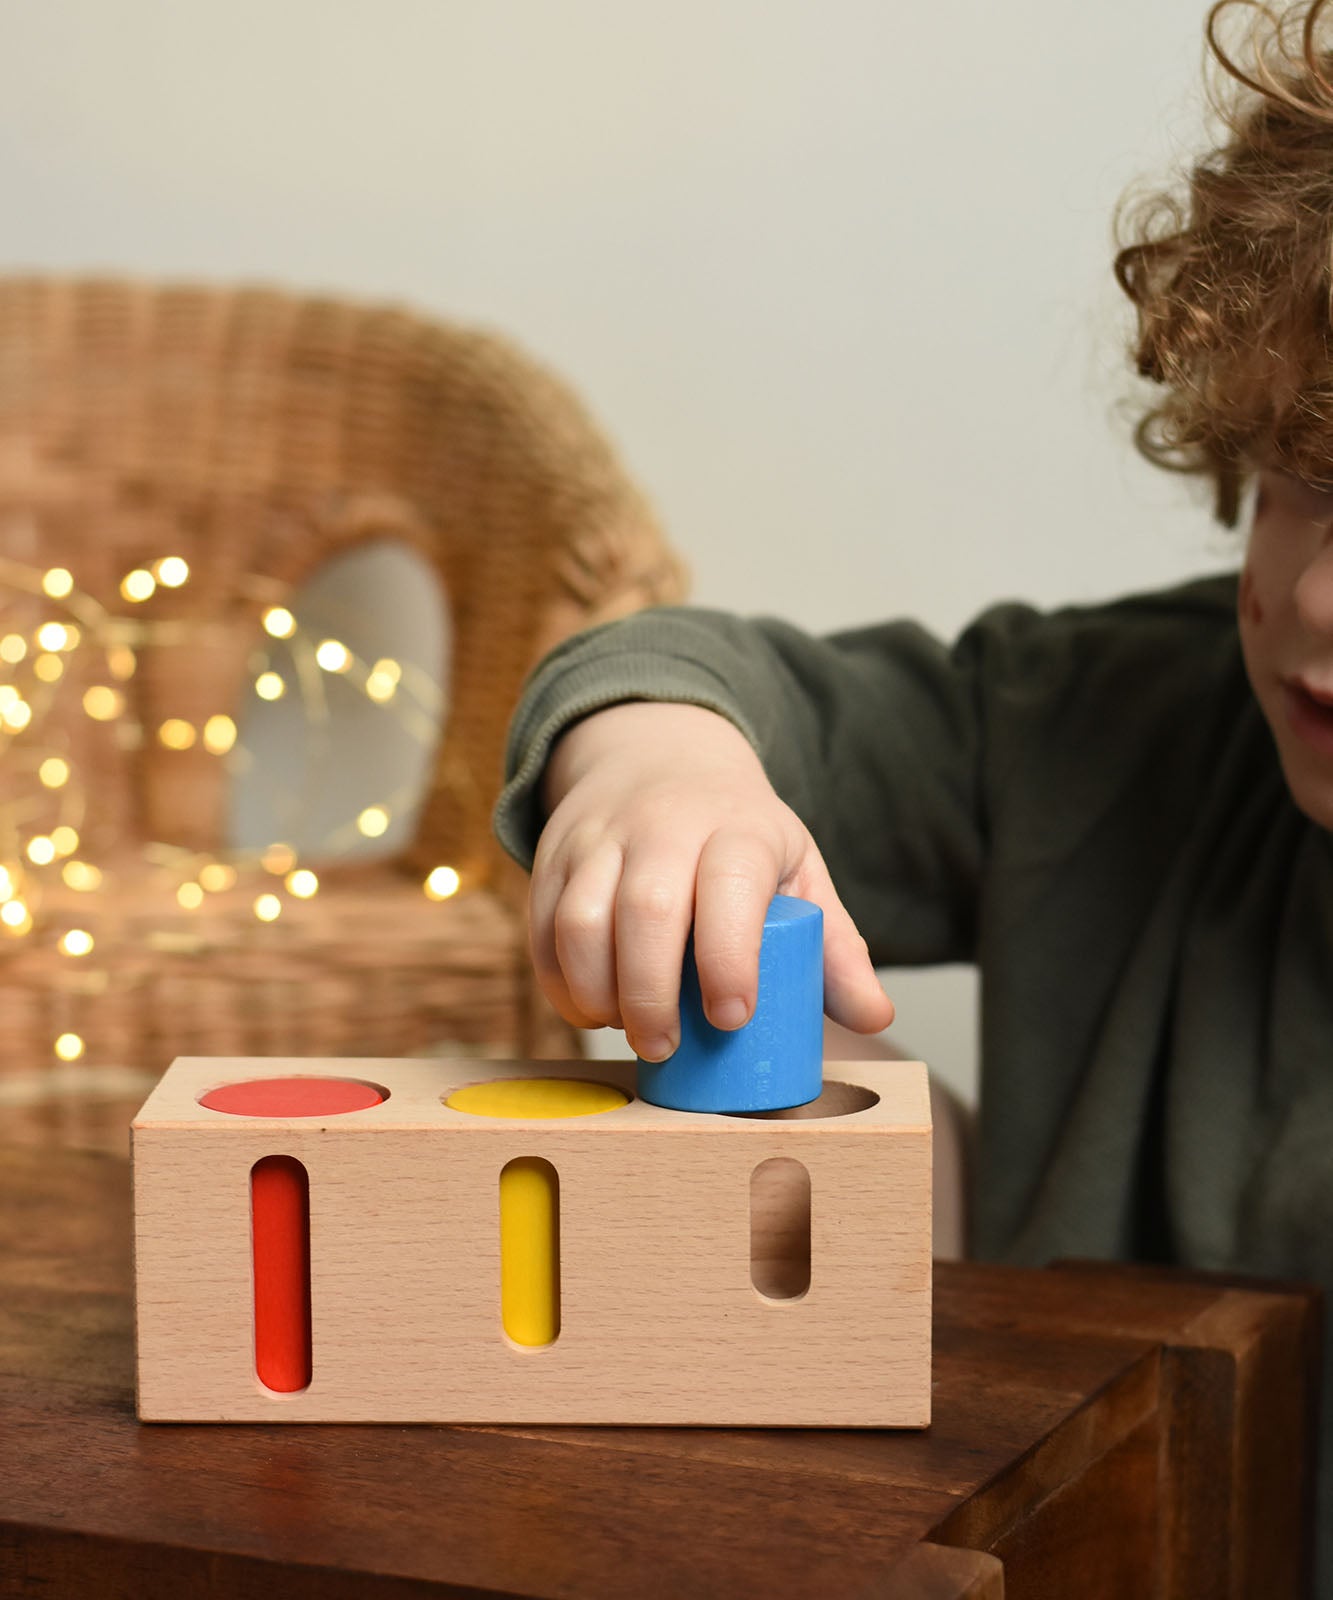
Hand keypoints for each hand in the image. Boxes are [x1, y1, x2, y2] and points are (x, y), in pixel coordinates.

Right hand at [530, 701, 893, 1060]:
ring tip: (623, 1028)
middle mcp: (662, 825)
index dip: (729, 955)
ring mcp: (600, 838)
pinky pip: (540, 927)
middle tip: (664, 1047)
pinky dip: (557, 981)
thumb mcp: (797, 869)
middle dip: (651, 994)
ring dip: (595, 992)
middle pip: (645, 910)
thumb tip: (873, 1016)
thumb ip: (834, 945)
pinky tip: (588, 1007)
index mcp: (737, 829)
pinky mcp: (552, 856)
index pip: (730, 884)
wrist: (658, 754)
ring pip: (579, 920)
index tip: (733, 1016)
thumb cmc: (737, 834)